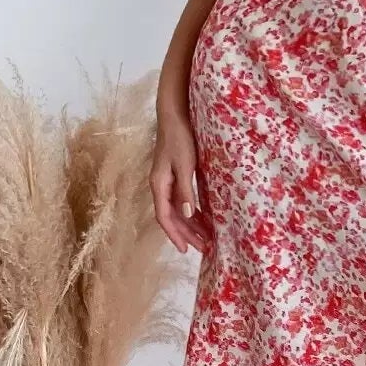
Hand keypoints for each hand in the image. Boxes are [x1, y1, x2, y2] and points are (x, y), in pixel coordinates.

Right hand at [150, 110, 212, 253]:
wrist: (174, 116)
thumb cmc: (179, 137)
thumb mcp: (184, 164)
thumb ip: (185, 190)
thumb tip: (188, 215)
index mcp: (159, 185)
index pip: (164, 217)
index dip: (175, 234)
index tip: (186, 249)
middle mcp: (160, 186)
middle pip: (172, 217)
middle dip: (186, 234)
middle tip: (204, 248)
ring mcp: (167, 182)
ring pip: (177, 210)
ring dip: (190, 225)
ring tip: (206, 238)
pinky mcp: (175, 176)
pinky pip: (182, 200)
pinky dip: (192, 212)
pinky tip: (203, 218)